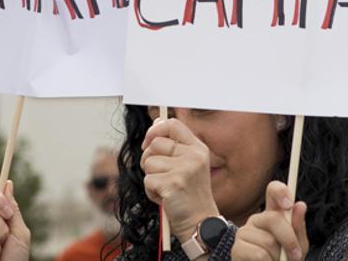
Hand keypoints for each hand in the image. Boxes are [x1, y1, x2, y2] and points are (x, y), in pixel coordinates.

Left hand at [140, 117, 220, 241]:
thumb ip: (174, 146)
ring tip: (167, 190)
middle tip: (161, 176)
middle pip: (155, 144)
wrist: (200, 224)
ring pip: (149, 163)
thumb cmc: (190, 196)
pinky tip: (165, 199)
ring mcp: (184, 169)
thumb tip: (155, 123)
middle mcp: (194, 156)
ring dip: (151, 179)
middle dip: (149, 159)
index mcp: (198, 149)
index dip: (155, 130)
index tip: (148, 142)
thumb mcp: (189, 166)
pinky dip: (151, 192)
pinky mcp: (173, 184)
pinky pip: (147, 180)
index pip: (173, 124)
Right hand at [231, 181, 308, 260]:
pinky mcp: (236, 249)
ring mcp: (244, 233)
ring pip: (268, 241)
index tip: (289, 204)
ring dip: (278, 257)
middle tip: (296, 255)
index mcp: (272, 215)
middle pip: (273, 218)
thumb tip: (300, 205)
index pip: (273, 191)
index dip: (280, 191)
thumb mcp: (298, 246)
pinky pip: (259, 254)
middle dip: (289, 239)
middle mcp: (256, 220)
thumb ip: (298, 227)